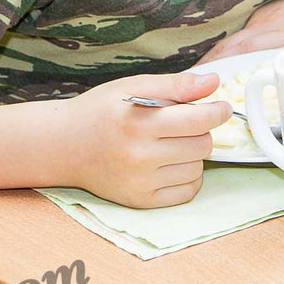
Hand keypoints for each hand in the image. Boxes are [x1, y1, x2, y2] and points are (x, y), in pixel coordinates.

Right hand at [58, 69, 229, 207]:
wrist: (63, 145)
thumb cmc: (100, 112)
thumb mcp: (133, 87)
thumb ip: (176, 85)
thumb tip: (214, 83)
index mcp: (139, 122)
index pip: (199, 120)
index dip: (217, 112)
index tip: (221, 107)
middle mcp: (139, 156)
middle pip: (203, 145)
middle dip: (201, 131)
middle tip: (183, 125)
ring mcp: (140, 181)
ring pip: (198, 168)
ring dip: (193, 155)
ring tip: (170, 144)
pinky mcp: (141, 200)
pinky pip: (187, 191)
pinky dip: (188, 177)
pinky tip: (171, 164)